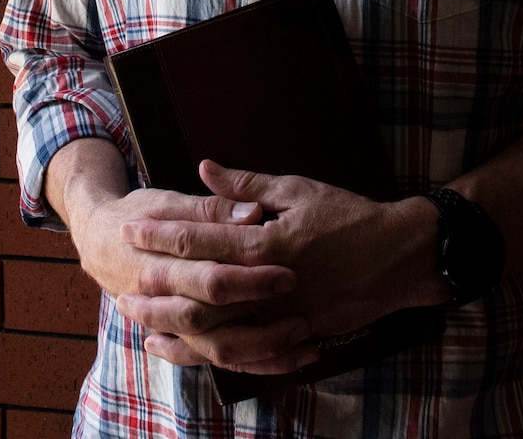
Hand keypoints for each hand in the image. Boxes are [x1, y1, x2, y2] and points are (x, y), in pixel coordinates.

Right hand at [48, 142, 307, 371]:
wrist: (99, 240)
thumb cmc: (140, 213)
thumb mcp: (167, 200)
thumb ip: (211, 208)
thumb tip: (252, 212)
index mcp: (157, 259)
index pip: (206, 269)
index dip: (247, 270)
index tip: (288, 266)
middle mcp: (162, 297)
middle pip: (210, 311)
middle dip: (257, 306)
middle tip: (297, 292)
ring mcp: (172, 322)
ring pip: (214, 347)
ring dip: (261, 346)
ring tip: (304, 333)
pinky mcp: (183, 337)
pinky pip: (217, 360)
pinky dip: (254, 364)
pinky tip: (289, 357)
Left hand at [119, 160, 446, 368]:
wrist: (401, 256)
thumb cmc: (349, 215)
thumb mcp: (298, 189)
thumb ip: (245, 185)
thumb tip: (203, 168)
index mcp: (268, 242)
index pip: (202, 240)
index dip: (162, 234)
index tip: (131, 228)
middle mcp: (272, 285)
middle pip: (201, 295)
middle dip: (159, 289)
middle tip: (121, 284)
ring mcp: (286, 316)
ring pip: (221, 334)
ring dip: (179, 330)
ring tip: (143, 326)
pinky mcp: (298, 335)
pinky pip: (249, 353)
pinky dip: (215, 354)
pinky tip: (193, 351)